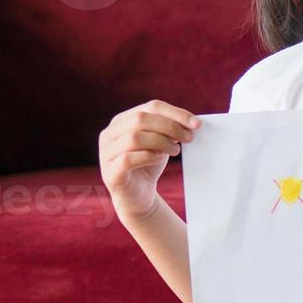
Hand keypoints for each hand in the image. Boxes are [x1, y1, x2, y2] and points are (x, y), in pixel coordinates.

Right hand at [98, 99, 200, 223]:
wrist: (138, 195)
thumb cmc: (149, 164)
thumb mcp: (161, 142)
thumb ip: (170, 130)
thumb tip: (191, 122)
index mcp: (122, 121)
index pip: (151, 107)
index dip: (175, 113)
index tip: (196, 124)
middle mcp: (109, 134)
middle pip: (141, 119)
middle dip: (170, 126)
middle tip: (189, 138)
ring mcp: (106, 153)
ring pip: (134, 138)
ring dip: (161, 142)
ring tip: (175, 150)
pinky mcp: (110, 172)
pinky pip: (128, 159)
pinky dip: (148, 156)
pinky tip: (160, 159)